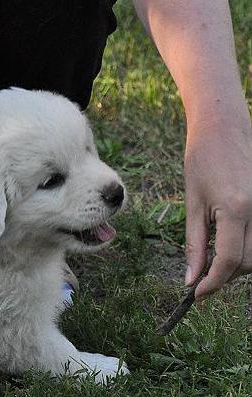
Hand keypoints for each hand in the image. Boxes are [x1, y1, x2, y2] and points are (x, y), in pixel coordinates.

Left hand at [184, 117, 251, 299]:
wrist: (224, 129)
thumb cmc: (202, 161)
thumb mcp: (192, 203)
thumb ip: (194, 243)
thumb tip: (191, 277)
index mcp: (236, 210)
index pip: (228, 261)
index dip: (212, 283)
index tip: (197, 294)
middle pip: (248, 262)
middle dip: (225, 275)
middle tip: (202, 277)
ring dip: (239, 263)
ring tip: (214, 259)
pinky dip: (249, 247)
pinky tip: (232, 243)